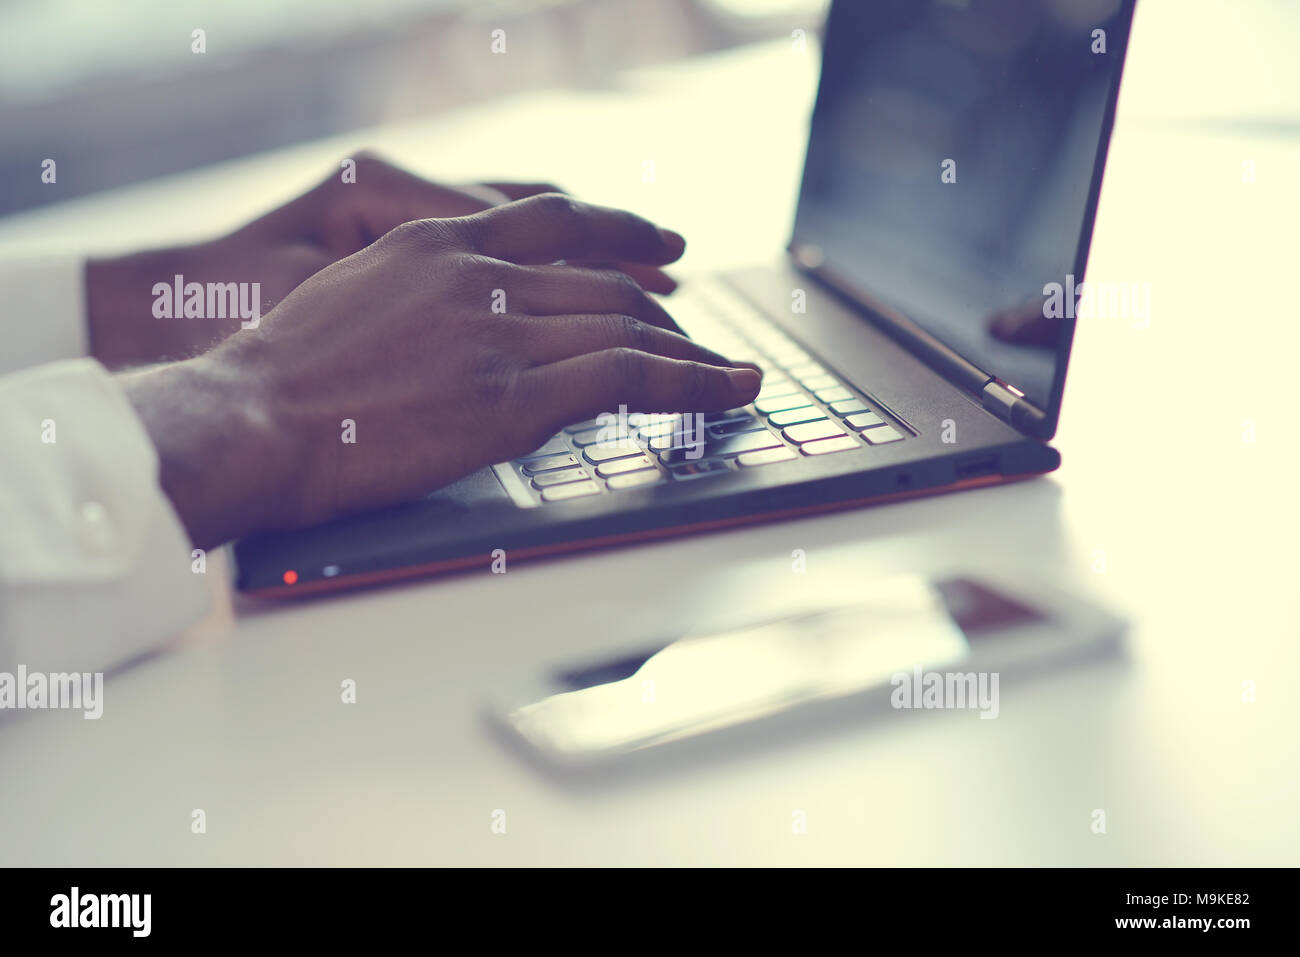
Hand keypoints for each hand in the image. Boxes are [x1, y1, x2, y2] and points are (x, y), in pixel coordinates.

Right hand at [120, 194, 760, 547]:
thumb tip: (463, 324)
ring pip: (627, 326)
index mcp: (436, 244)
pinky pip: (629, 378)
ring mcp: (499, 333)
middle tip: (699, 336)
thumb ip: (423, 296)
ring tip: (732, 372)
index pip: (555, 222)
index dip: (621, 233)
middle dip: (661, 312)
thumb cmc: (280, 381)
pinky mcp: (514, 397)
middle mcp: (478, 275)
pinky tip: (731, 388)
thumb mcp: (353, 300)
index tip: (660, 245)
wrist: (249, 421)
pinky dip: (693, 382)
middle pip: (604, 282)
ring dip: (691, 350)